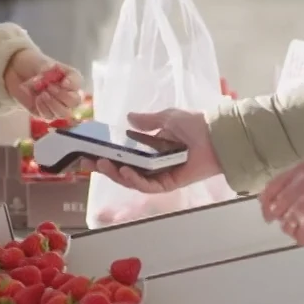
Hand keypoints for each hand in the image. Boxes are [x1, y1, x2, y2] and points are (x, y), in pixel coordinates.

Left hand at [4, 48, 83, 119]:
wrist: (16, 71)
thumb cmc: (34, 65)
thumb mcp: (42, 63)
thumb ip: (49, 69)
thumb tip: (53, 74)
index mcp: (69, 79)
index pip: (78, 82)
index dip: (72, 84)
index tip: (63, 81)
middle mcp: (66, 94)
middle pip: (75, 101)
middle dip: (62, 95)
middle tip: (49, 87)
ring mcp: (56, 105)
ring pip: (64, 113)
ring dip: (53, 103)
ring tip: (42, 94)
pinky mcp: (44, 113)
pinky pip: (49, 116)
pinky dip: (43, 108)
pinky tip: (37, 99)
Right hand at [91, 109, 220, 193]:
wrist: (217, 135)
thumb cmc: (196, 125)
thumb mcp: (167, 118)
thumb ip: (147, 122)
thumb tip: (128, 118)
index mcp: (152, 150)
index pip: (125, 156)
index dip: (108, 155)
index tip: (89, 150)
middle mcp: (154, 165)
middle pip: (124, 171)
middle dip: (105, 167)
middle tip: (86, 161)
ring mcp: (160, 176)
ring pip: (132, 180)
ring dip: (115, 174)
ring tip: (102, 164)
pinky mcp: (169, 185)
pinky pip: (148, 186)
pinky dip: (134, 180)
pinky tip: (124, 171)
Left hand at [259, 161, 303, 247]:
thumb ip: (290, 181)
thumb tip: (264, 197)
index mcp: (301, 172)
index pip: (271, 188)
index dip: (266, 200)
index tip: (265, 206)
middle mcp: (299, 189)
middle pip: (275, 208)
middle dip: (281, 214)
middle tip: (295, 215)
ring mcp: (302, 211)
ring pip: (285, 223)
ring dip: (295, 224)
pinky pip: (296, 236)